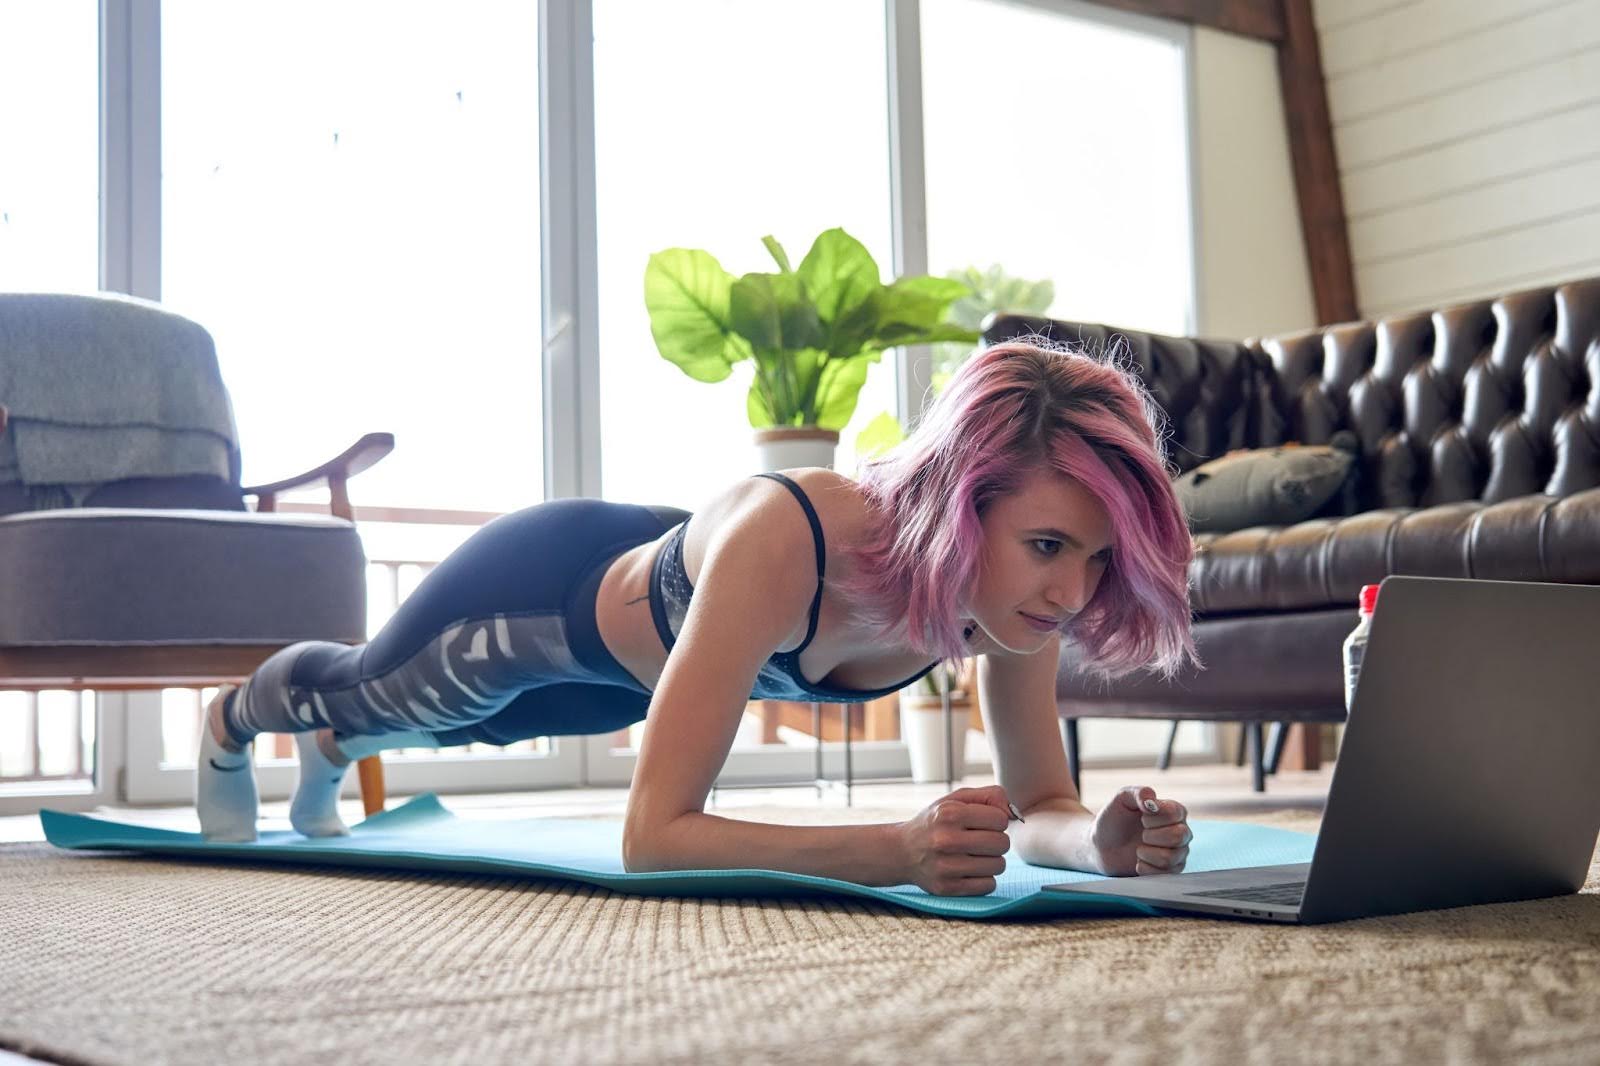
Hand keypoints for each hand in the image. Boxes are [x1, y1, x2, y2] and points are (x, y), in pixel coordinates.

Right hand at [895, 785, 1011, 895]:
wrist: (902, 851)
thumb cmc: (936, 822)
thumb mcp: (956, 799)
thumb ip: (989, 796)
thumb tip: (1015, 814)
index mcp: (950, 813)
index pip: (1001, 819)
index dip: (996, 820)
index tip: (983, 823)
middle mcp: (946, 840)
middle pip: (1003, 843)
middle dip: (996, 841)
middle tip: (980, 840)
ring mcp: (946, 866)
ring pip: (999, 866)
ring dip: (992, 861)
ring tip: (974, 855)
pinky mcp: (947, 888)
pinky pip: (989, 885)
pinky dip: (984, 878)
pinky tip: (969, 871)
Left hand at [1090, 785, 1191, 876]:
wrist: (1101, 846)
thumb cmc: (1113, 820)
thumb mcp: (1121, 799)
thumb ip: (1137, 793)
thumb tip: (1151, 798)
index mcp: (1173, 811)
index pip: (1175, 813)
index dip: (1153, 817)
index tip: (1141, 817)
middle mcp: (1181, 831)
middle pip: (1179, 836)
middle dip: (1151, 836)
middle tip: (1141, 834)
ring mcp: (1178, 852)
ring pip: (1171, 857)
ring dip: (1147, 853)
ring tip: (1138, 849)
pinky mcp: (1171, 871)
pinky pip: (1165, 874)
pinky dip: (1146, 868)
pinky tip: (1138, 862)